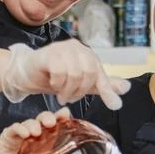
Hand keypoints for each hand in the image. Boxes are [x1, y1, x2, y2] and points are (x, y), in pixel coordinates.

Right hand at [0, 108, 71, 153]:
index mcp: (46, 140)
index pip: (55, 124)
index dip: (60, 117)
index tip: (65, 114)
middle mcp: (34, 135)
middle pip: (41, 119)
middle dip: (47, 117)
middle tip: (51, 123)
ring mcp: (20, 135)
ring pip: (28, 122)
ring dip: (33, 125)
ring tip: (36, 133)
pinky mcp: (7, 138)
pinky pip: (13, 129)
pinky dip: (19, 129)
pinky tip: (24, 134)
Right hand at [1, 42, 129, 109]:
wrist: (28, 74)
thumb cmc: (54, 78)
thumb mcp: (82, 85)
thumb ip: (103, 86)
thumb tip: (127, 88)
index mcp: (86, 54)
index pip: (100, 73)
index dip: (107, 90)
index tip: (115, 106)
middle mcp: (76, 47)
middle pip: (89, 73)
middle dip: (80, 91)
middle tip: (70, 98)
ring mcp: (62, 48)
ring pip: (75, 74)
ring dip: (68, 90)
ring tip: (61, 95)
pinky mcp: (49, 53)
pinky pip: (60, 72)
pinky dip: (57, 84)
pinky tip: (53, 85)